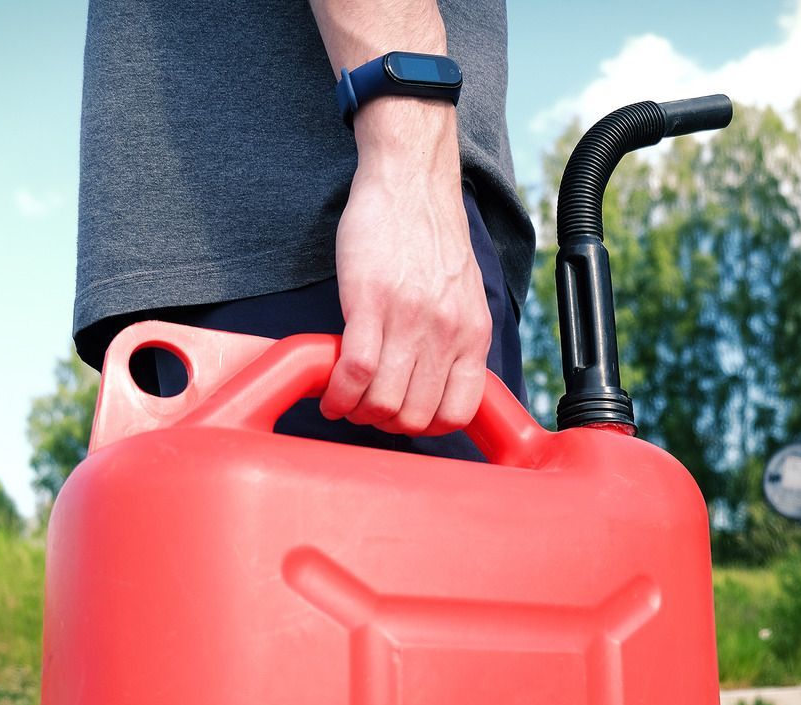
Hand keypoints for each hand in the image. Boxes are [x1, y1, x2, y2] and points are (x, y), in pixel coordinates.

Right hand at [319, 99, 492, 436]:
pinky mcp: (370, 303)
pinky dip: (337, 393)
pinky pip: (355, 372)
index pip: (458, 412)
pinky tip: (328, 392)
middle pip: (415, 415)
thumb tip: (433, 381)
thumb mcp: (461, 296)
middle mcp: (446, 333)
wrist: (411, 183)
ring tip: (343, 400)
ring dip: (356, 412)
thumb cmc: (429, 236)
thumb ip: (453, 338)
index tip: (402, 416)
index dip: (425, 427)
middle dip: (384, 423)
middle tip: (364, 409)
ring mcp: (409, 320)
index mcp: (472, 335)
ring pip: (383, 402)